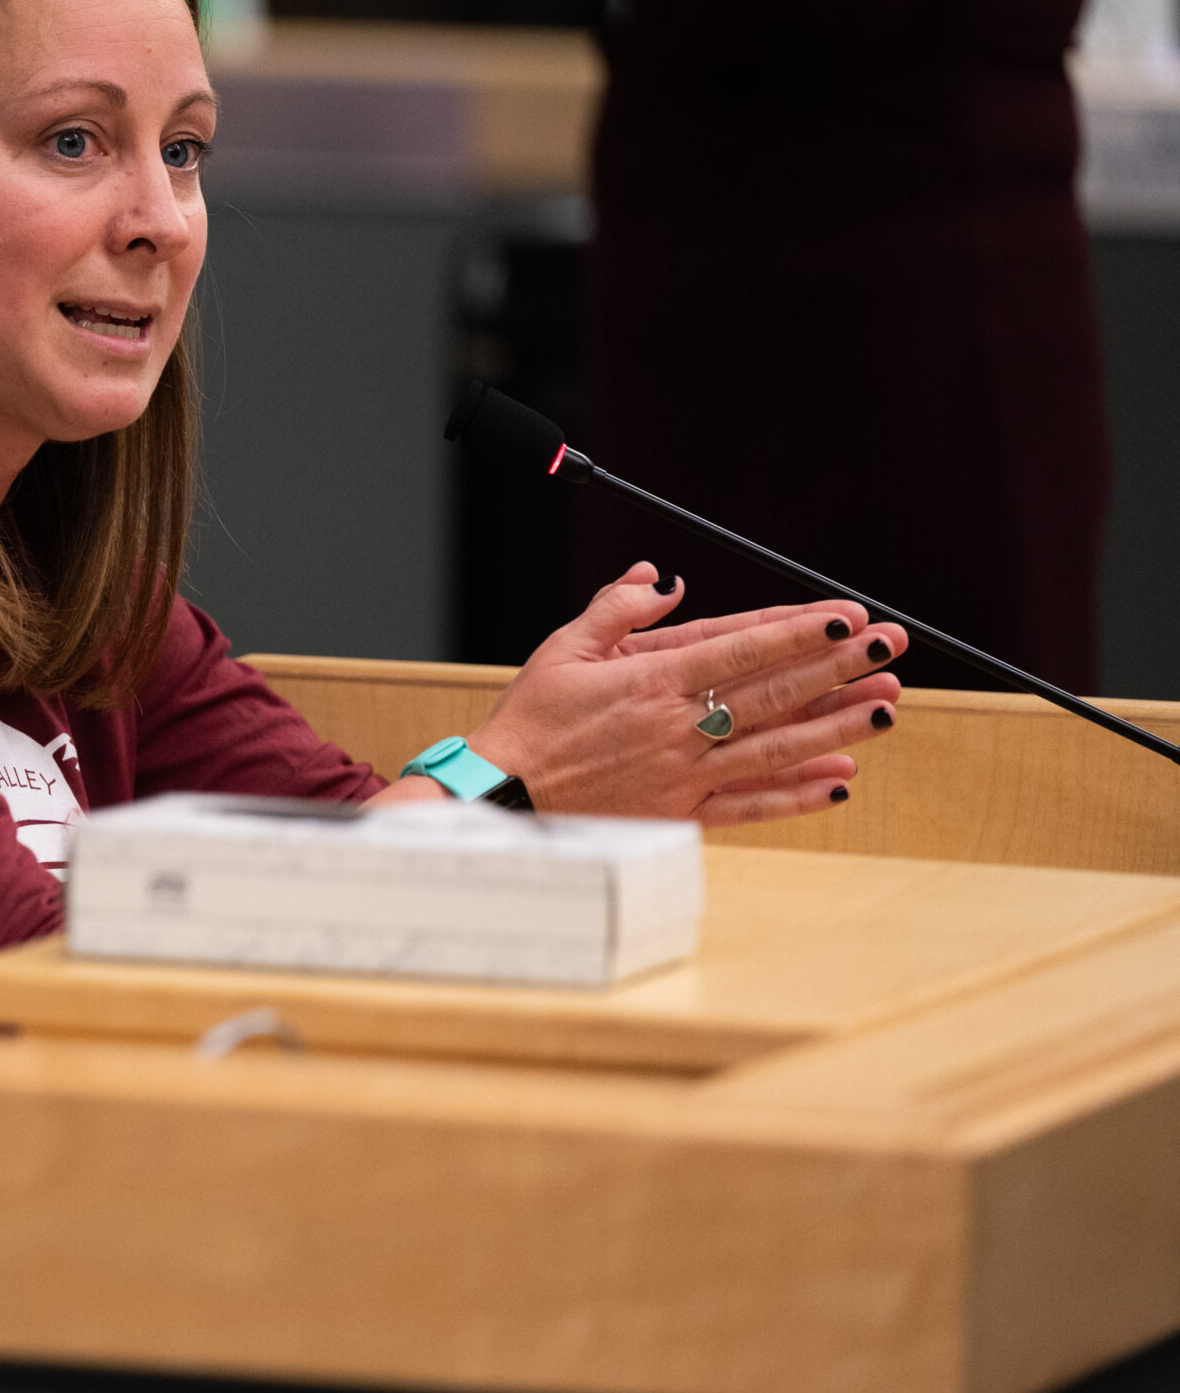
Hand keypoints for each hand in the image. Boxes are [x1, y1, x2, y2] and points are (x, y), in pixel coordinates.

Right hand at [463, 564, 907, 825]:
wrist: (503, 796)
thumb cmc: (529, 723)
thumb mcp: (562, 650)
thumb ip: (616, 610)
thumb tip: (661, 579)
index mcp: (652, 683)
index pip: (743, 649)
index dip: (800, 632)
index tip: (846, 618)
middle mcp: (679, 728)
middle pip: (775, 694)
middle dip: (841, 669)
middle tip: (891, 649)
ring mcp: (685, 774)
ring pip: (777, 748)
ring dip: (838, 727)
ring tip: (887, 708)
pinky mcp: (682, 813)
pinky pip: (752, 804)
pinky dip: (798, 794)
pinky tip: (840, 779)